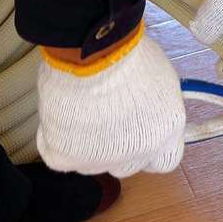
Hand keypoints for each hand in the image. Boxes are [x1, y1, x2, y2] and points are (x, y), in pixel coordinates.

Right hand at [35, 24, 184, 176]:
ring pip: (92, 161)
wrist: (94, 56)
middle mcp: (136, 155)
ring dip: (86, 143)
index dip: (151, 148)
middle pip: (127, 164)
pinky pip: (60, 155)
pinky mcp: (67, 157)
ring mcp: (100, 160)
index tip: (140, 134)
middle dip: (117, 147)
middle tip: (105, 119)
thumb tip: (149, 107)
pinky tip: (59, 118)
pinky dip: (57, 140)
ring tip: (79, 110)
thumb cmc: (129, 56)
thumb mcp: (161, 80)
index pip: (164, 160)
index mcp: (165, 135)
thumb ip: (157, 105)